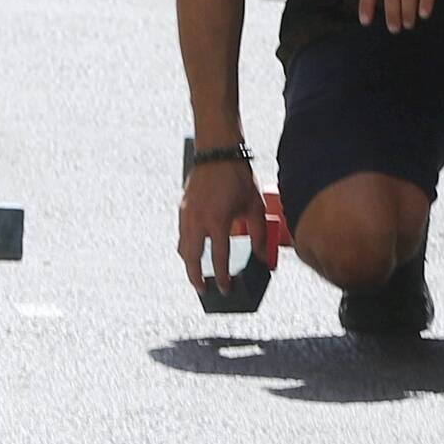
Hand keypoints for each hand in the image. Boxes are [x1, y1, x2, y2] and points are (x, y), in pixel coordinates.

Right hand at [177, 154, 263, 287]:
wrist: (217, 152)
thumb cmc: (237, 176)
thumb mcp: (254, 206)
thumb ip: (258, 234)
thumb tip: (262, 257)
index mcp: (217, 221)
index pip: (218, 258)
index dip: (222, 278)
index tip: (225, 289)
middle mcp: (198, 220)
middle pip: (191, 258)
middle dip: (195, 278)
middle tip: (204, 290)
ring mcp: (187, 214)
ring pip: (182, 247)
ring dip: (188, 263)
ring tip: (197, 275)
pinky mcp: (182, 208)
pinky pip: (181, 234)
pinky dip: (186, 247)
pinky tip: (194, 251)